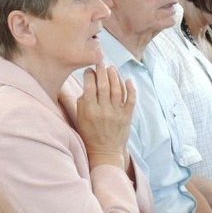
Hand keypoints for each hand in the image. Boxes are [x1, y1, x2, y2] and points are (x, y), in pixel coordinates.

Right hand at [76, 54, 135, 169]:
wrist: (105, 151)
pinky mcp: (127, 116)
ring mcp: (117, 113)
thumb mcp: (80, 118)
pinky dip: (131, 88)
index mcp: (90, 110)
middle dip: (101, 70)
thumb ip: (82, 101)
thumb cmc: (90, 133)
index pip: (89, 87)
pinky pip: (131, 99)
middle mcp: (104, 110)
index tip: (89, 70)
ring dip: (114, 75)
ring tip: (111, 68)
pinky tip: (128, 79)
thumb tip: (88, 83)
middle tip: (100, 61)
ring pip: (117, 89)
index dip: (89, 75)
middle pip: (103, 85)